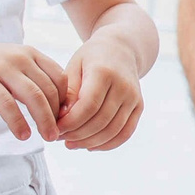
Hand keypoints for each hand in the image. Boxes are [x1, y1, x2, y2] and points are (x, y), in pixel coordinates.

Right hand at [0, 37, 68, 141]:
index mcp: (29, 54)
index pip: (60, 78)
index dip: (66, 101)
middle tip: (59, 134)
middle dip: (57, 115)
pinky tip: (23, 134)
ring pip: (33, 96)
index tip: (65, 120)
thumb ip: (32, 77)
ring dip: (44, 120)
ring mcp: (1, 68)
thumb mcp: (12, 63)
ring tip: (48, 137)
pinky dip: (18, 122)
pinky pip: (7, 105)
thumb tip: (56, 104)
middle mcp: (19, 58)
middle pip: (49, 89)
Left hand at [59, 27, 147, 149]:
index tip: (54, 128)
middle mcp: (123, 85)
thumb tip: (62, 118)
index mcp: (104, 72)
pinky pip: (125, 133)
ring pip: (113, 130)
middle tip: (59, 138)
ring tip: (71, 144)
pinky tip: (90, 146)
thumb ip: (69, 92)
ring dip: (90, 142)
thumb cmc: (92, 58)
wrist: (121, 49)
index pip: (88, 105)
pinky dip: (108, 144)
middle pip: (100, 120)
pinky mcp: (139, 106)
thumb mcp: (74, 66)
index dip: (70, 122)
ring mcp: (134, 97)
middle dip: (77, 134)